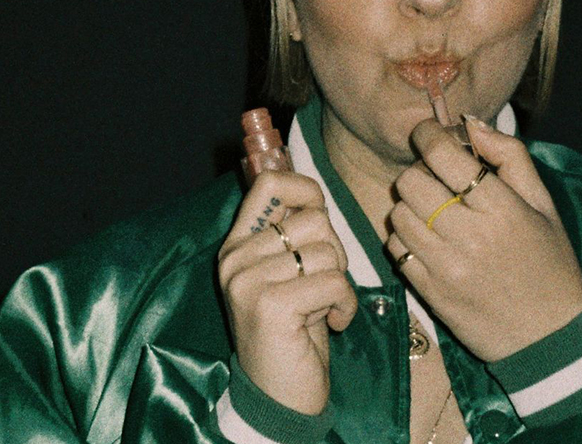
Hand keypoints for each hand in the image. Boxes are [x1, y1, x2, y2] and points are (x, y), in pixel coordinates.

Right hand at [218, 170, 357, 414]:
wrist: (279, 397)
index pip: (269, 184)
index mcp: (237, 245)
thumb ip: (292, 237)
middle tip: (322, 286)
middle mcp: (235, 258)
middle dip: (334, 252)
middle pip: (314, 220)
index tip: (320, 219)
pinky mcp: (271, 305)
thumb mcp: (287, 275)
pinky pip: (334, 281)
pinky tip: (332, 324)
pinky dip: (346, 304)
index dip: (306, 190)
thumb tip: (312, 193)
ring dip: (339, 282)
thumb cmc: (293, 332)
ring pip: (326, 251)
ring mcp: (248, 281)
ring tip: (322, 307)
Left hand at [385, 117, 581, 361]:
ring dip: (410, 206)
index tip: (429, 134)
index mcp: (501, 209)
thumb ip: (509, 156)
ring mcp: (445, 267)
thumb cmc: (550, 263)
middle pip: (411, 182)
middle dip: (419, 172)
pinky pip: (395, 249)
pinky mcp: (429, 292)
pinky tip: (427, 239)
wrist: (550, 337)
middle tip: (436, 180)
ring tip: (433, 212)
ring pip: (398, 214)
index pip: (442, 155)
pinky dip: (404, 237)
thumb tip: (469, 124)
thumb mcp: (543, 204)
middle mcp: (469, 236)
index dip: (428, 135)